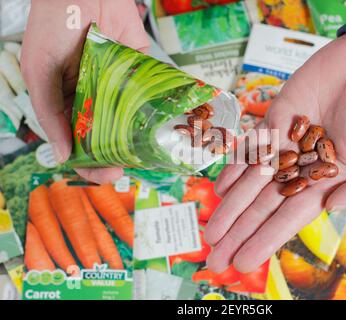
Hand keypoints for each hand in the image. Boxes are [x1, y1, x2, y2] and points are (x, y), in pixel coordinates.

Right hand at [21, 0, 149, 182]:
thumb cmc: (53, 24)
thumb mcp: (40, 70)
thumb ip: (50, 111)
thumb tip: (62, 154)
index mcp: (70, 102)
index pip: (80, 141)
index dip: (90, 162)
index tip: (104, 175)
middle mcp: (97, 97)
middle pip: (110, 135)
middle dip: (118, 155)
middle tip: (127, 168)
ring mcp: (120, 85)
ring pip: (133, 119)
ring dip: (140, 138)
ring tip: (148, 154)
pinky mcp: (141, 69)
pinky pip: (153, 91)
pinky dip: (161, 106)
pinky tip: (167, 124)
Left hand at [205, 34, 345, 272]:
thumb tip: (333, 207)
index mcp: (329, 182)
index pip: (290, 218)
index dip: (266, 239)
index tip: (244, 261)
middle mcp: (302, 169)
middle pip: (264, 206)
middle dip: (239, 232)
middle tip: (216, 259)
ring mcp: (286, 145)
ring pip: (252, 182)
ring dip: (230, 207)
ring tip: (211, 232)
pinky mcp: (275, 120)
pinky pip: (252, 148)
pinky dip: (235, 167)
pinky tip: (219, 189)